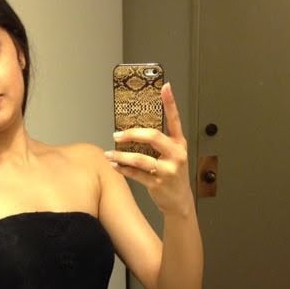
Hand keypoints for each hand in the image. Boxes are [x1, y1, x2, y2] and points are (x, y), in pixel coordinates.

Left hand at [105, 83, 192, 214]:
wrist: (179, 201)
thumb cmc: (173, 175)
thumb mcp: (173, 155)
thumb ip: (161, 142)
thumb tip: (135, 128)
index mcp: (179, 143)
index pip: (175, 119)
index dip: (170, 103)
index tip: (165, 87)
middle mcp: (175, 154)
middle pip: (153, 137)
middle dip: (132, 134)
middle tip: (117, 134)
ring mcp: (167, 170)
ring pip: (140, 159)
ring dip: (121, 156)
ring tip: (110, 153)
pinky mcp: (158, 183)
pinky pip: (135, 174)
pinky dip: (122, 169)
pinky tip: (114, 165)